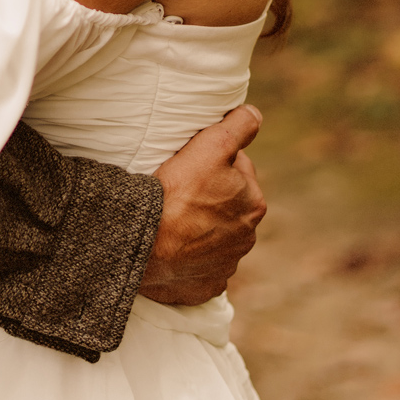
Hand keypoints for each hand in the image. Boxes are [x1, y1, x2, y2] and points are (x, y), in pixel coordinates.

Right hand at [139, 103, 264, 305]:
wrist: (144, 248)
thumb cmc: (177, 194)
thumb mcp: (211, 148)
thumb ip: (238, 127)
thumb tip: (255, 114)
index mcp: (254, 203)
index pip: (238, 170)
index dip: (214, 163)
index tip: (192, 165)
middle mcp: (246, 237)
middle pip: (228, 204)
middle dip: (211, 196)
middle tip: (180, 190)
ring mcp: (226, 265)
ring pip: (215, 235)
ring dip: (201, 226)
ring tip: (173, 219)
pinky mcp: (205, 286)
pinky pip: (201, 265)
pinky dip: (191, 257)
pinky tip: (174, 247)